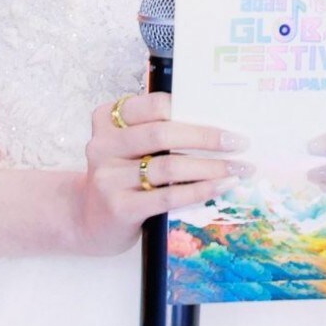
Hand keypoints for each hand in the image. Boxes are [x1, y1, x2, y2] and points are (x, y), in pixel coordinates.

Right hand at [71, 92, 252, 256]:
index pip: (154, 104)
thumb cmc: (120, 176)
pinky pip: (167, 196)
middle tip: (238, 142)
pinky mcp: (119, 207)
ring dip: (210, 167)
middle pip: (163, 133)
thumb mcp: (128, 145)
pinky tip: (219, 188)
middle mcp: (104, 144)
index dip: (190, 108)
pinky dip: (198, 191)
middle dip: (207, 137)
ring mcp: (109, 177)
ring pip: (169, 166)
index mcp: (108, 118)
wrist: (87, 220)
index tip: (222, 116)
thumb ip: (155, 129)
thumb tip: (213, 121)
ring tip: (237, 169)